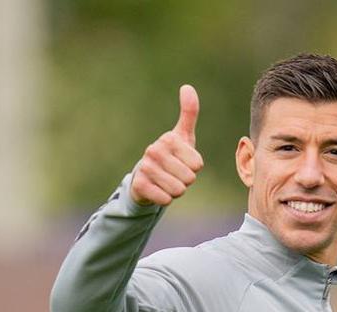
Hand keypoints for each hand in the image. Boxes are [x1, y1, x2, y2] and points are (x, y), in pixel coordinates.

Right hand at [130, 84, 203, 205]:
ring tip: (166, 182)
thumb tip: (187, 86)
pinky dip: (164, 199)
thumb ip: (189, 112)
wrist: (145, 178)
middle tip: (173, 174)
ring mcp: (145, 167)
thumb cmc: (171, 156)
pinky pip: (165, 199)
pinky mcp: (139, 185)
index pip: (197, 165)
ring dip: (175, 191)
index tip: (182, 162)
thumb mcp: (182, 136)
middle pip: (189, 179)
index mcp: (168, 139)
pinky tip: (157, 191)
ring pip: (177, 190)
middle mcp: (154, 150)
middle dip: (184, 181)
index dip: (193, 168)